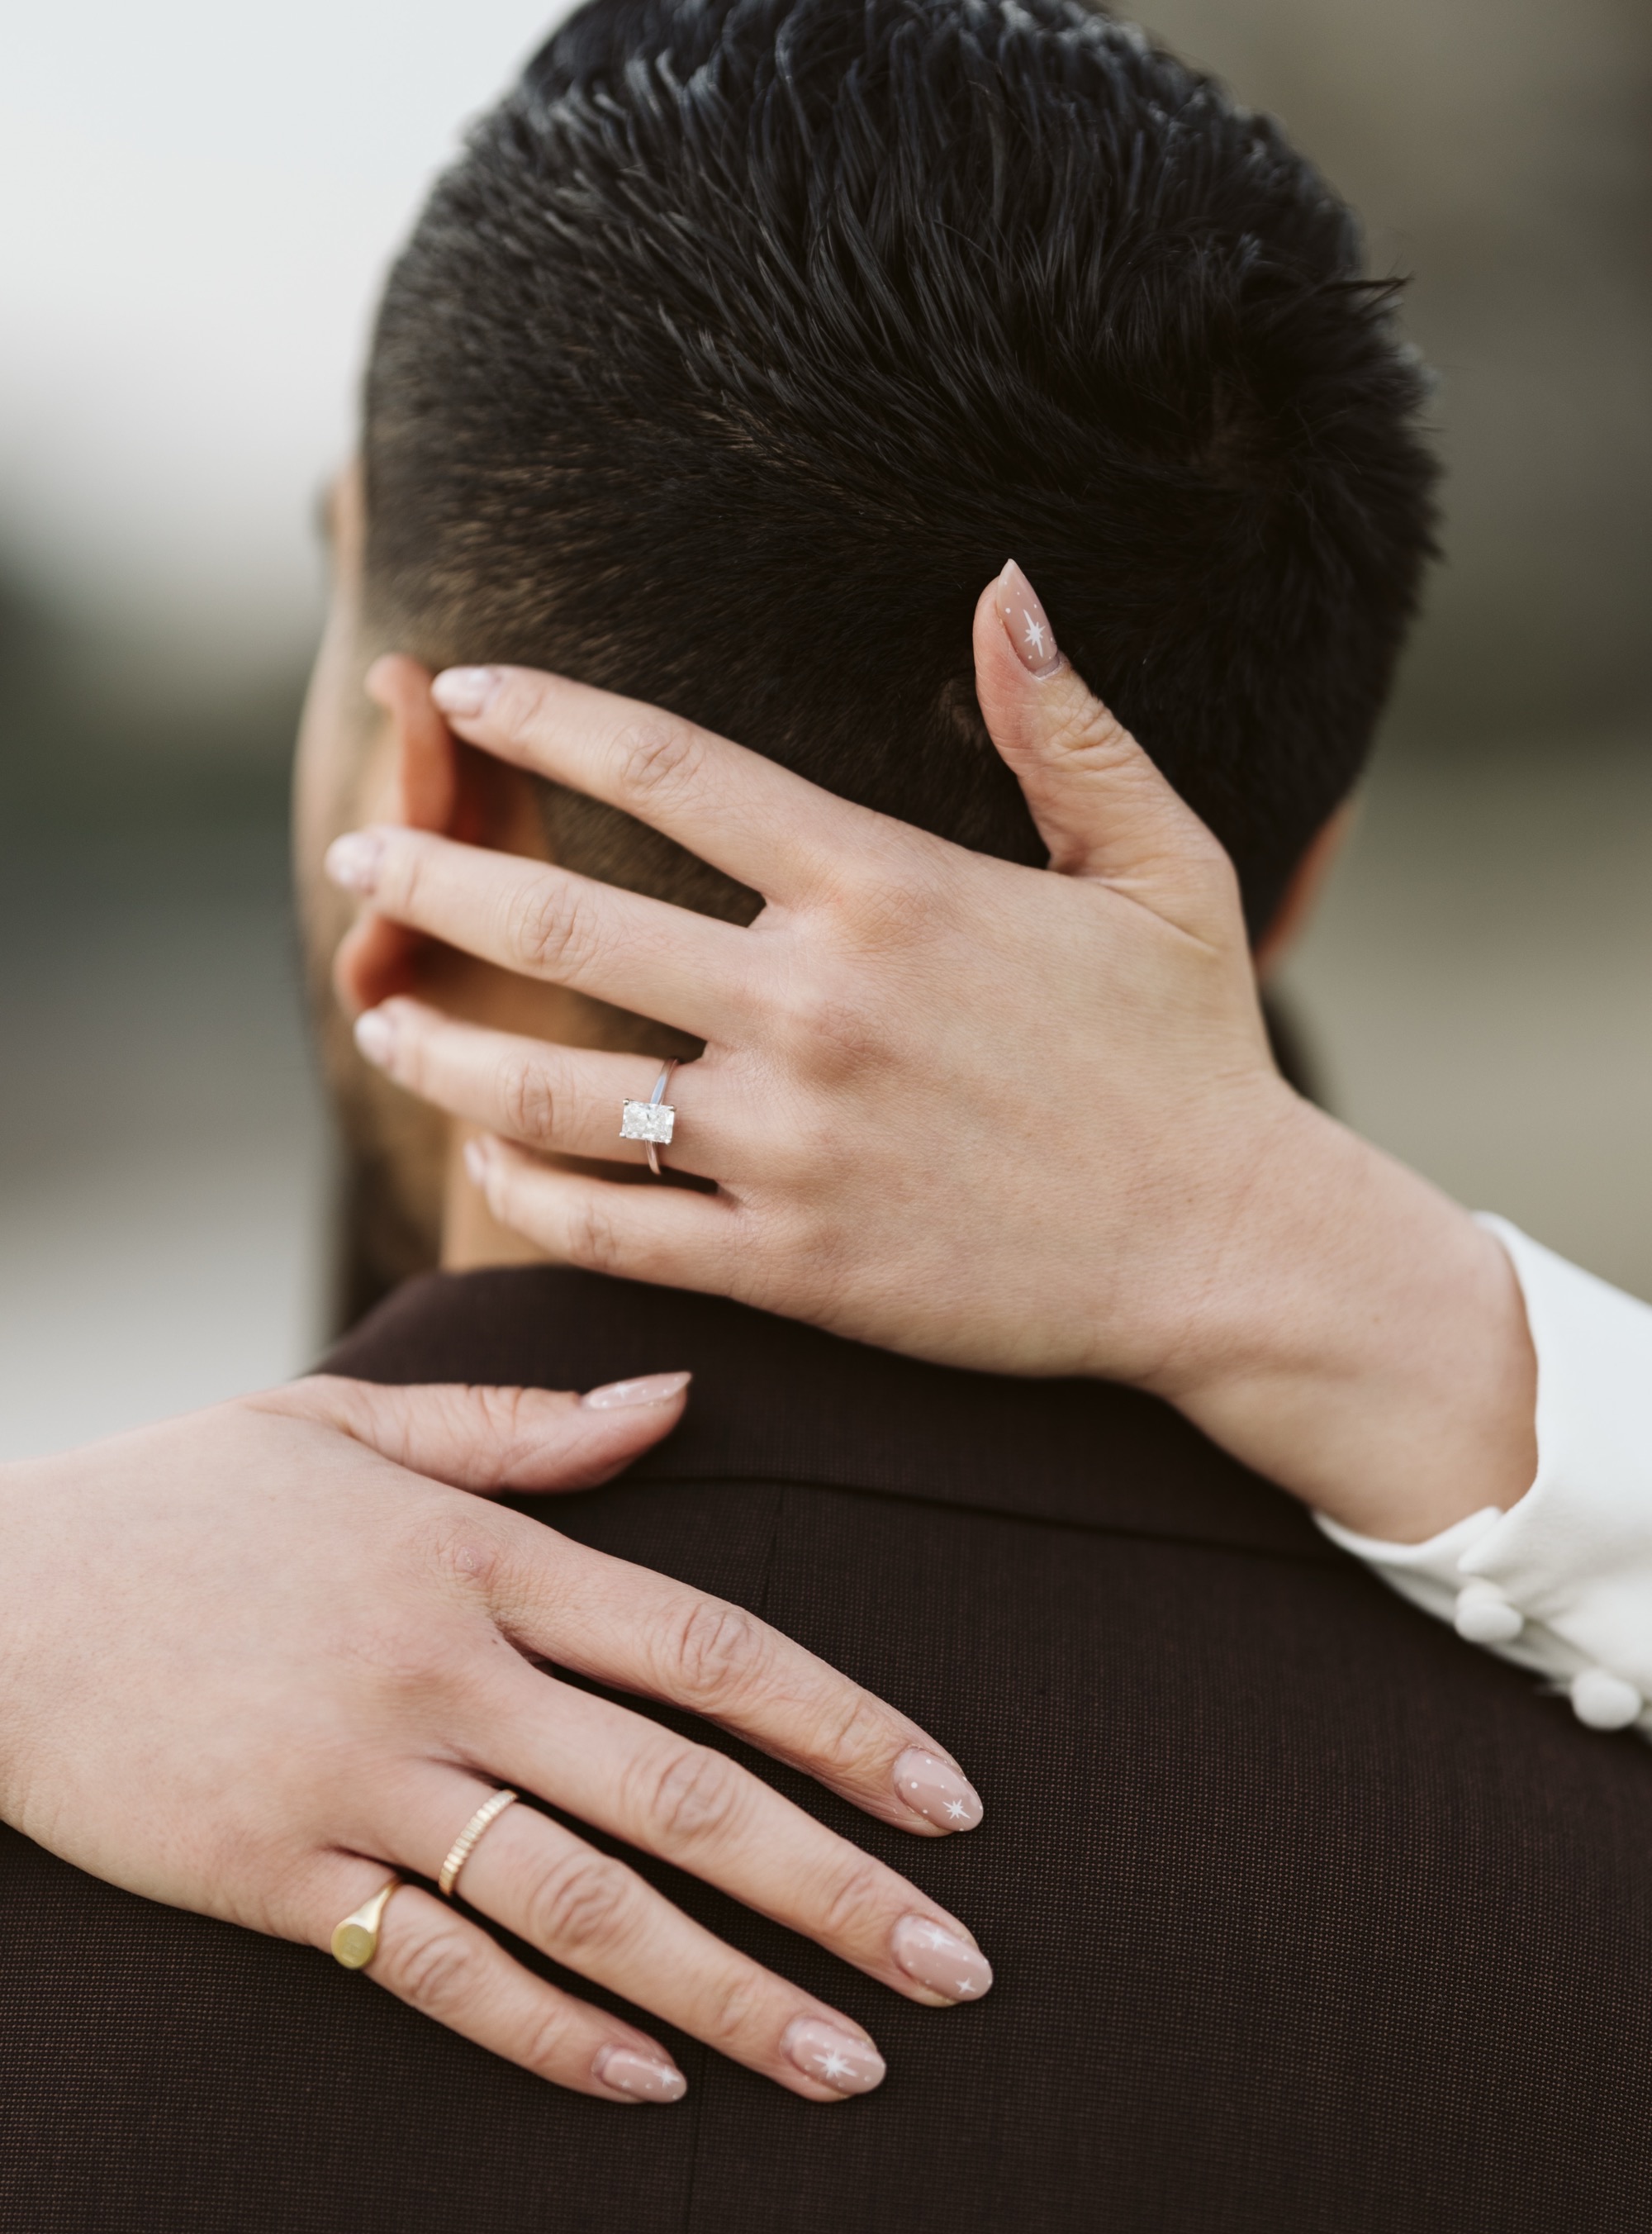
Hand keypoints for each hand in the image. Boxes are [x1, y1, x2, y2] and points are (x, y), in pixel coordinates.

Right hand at [0, 1375, 987, 2103]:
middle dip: (837, 1885)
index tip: (950, 1802)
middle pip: (682, 1789)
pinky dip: (548, 2032)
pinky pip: (436, 1970)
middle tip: (958, 1966)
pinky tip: (649, 2085)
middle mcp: (445, 1667)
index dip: (846, 1726)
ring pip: (585, 1899)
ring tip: (846, 2059)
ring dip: (728, 1988)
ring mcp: (363, 1777)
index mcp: (482, 1553)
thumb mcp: (346, 1425)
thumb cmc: (180, 1502)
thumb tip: (683, 1400)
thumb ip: (525, 1430)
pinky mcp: (278, 1874)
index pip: (709, 1646)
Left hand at [327, 564, 1534, 1540]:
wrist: (1226, 1254)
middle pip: (564, 918)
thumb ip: (1065, 725)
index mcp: (888, 886)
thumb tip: (1003, 585)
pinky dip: (526, 1189)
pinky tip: (486, 1156)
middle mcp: (817, 1005)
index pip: (668, 765)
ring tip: (379, 1018)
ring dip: (440, 1046)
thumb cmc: (1192, 1052)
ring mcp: (794, 1143)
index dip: (545, 715)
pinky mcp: (794, 1265)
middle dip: (431, 877)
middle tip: (355, 862)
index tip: (461, 691)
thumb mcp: (1164, 862)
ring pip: (553, 1088)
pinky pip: (611, 1228)